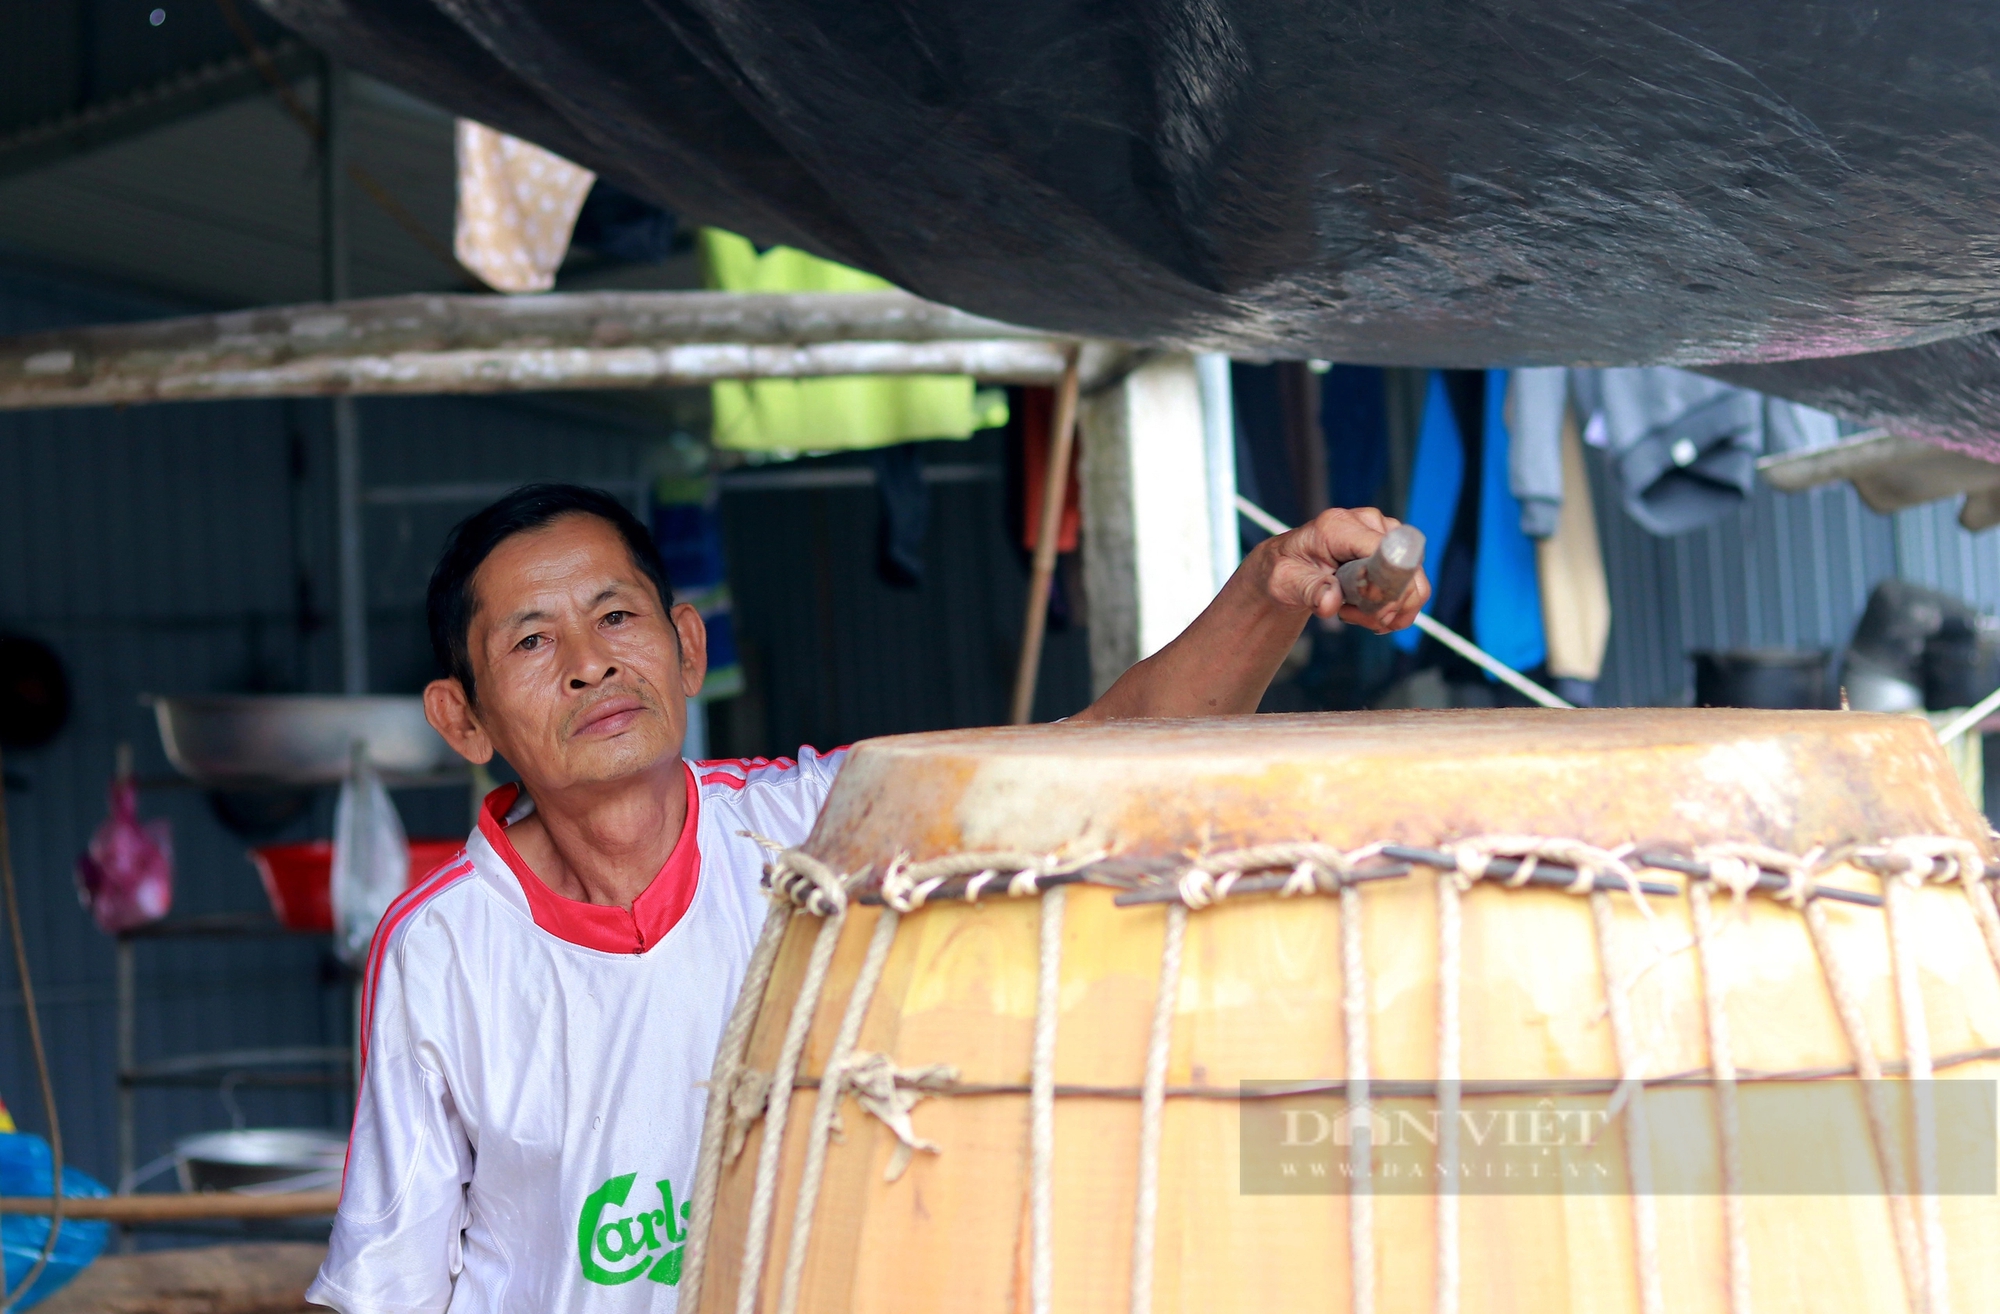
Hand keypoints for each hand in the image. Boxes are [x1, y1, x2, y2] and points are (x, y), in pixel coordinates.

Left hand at [1260, 507, 1431, 633]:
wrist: (1286, 568)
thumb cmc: (1283, 572)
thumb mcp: (1285, 583)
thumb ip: (1308, 591)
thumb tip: (1330, 602)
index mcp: (1339, 525)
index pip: (1384, 552)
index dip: (1386, 587)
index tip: (1371, 613)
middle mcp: (1368, 522)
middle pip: (1407, 569)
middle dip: (1389, 606)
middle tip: (1353, 617)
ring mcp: (1384, 534)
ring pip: (1413, 583)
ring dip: (1388, 610)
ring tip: (1352, 614)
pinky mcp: (1392, 551)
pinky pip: (1410, 586)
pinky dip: (1392, 608)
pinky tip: (1364, 612)